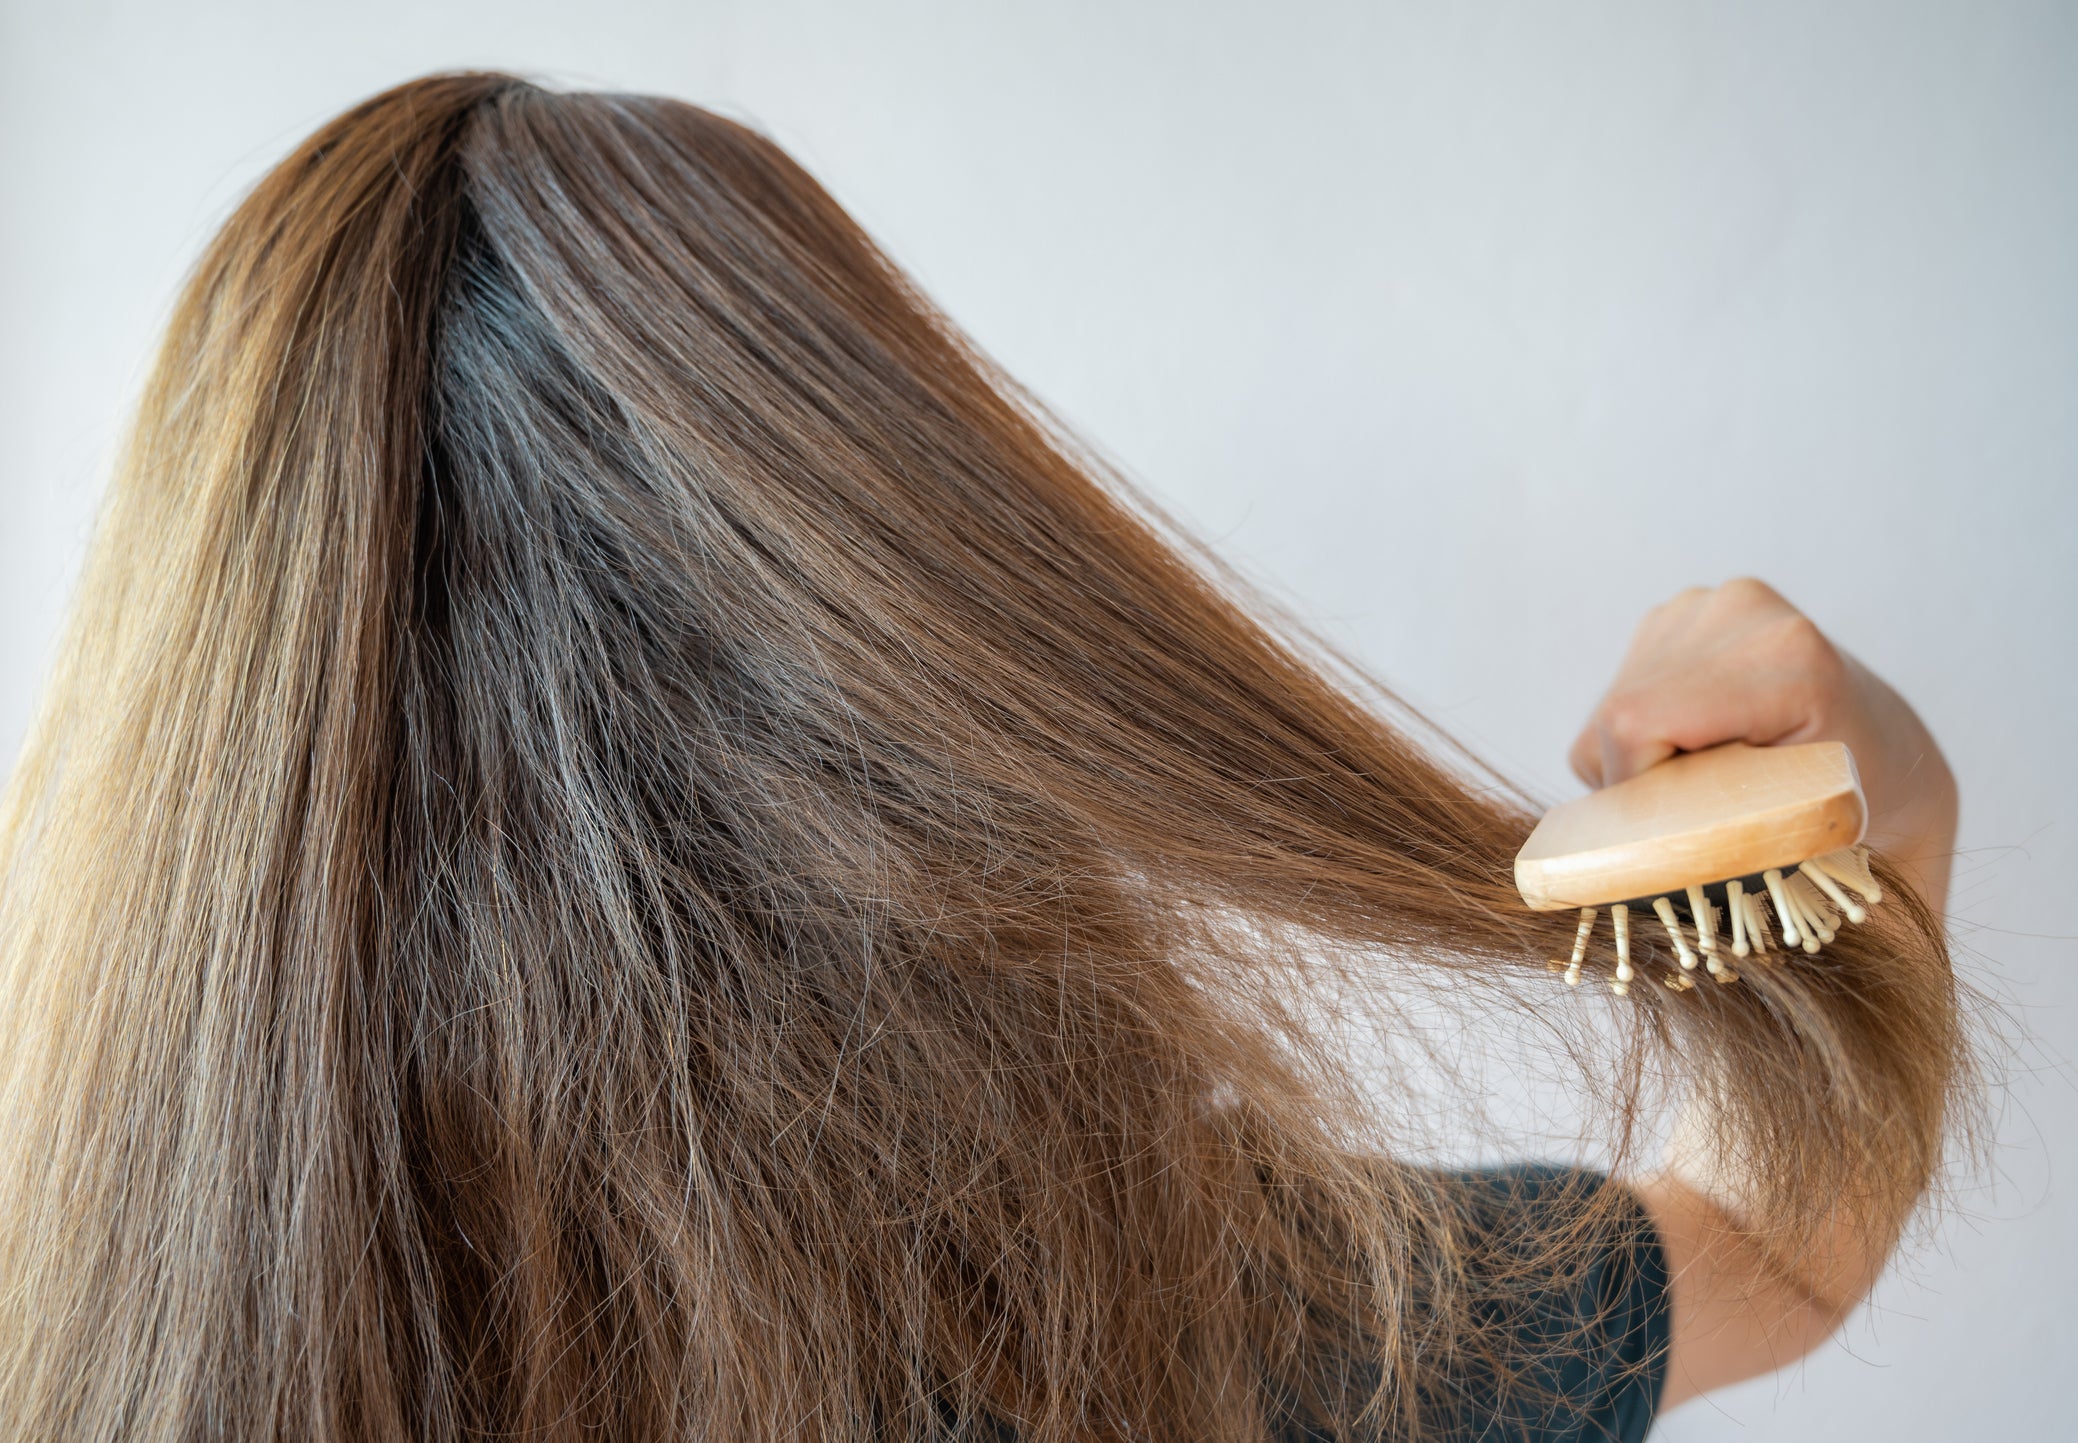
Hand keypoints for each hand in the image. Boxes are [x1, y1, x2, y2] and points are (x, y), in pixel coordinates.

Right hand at [1567, 578, 1957, 913]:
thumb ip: (1721, 843)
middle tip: (1699, 820)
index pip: (1635, 722)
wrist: (1887, 752)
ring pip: (1608, 711)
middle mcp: (1741, 608)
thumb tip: (1628, 867)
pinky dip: (1643, 739)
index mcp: (1786, 656)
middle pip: (1616, 717)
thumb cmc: (1856, 808)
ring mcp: (1707, 602)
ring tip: (1709, 781)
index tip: (1674, 837)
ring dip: (1638, 764)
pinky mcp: (1681, 613)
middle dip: (1637, 785)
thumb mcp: (1804, 840)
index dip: (1634, 791)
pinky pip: (1616, 693)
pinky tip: (1699, 746)